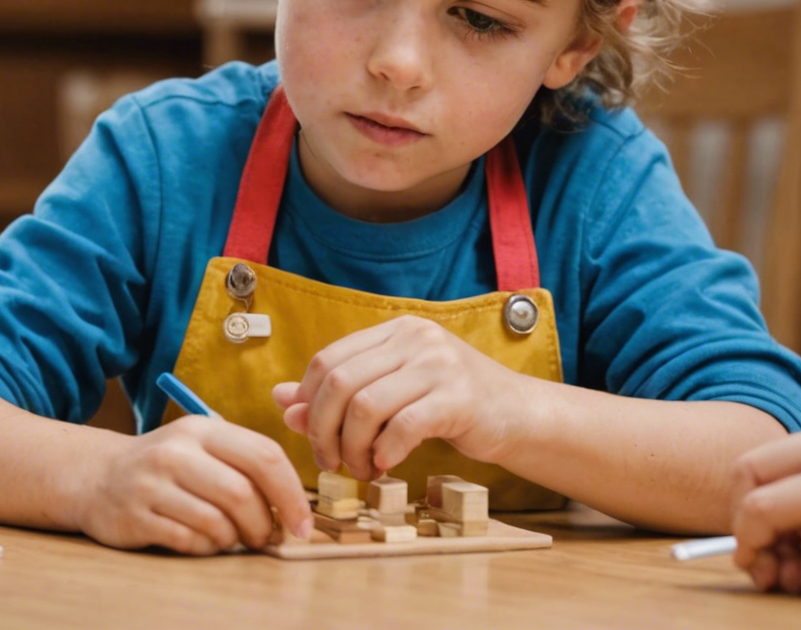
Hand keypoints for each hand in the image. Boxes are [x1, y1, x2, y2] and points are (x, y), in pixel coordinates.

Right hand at [70, 415, 311, 554]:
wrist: (96, 475)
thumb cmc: (166, 468)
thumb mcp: (201, 447)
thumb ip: (245, 465)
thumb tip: (293, 507)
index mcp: (202, 429)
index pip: (264, 456)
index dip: (291, 495)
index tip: (302, 525)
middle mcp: (175, 451)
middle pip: (241, 493)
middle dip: (263, 525)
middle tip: (263, 537)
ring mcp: (152, 483)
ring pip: (216, 522)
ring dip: (232, 539)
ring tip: (227, 537)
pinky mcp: (136, 515)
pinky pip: (188, 541)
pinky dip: (204, 547)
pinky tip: (199, 540)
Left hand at [271, 315, 530, 479]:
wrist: (519, 415)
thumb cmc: (450, 404)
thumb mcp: (392, 392)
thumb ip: (339, 394)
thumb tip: (282, 401)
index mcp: (394, 331)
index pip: (328, 359)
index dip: (308, 401)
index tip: (311, 434)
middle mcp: (415, 338)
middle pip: (339, 382)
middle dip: (323, 429)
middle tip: (330, 461)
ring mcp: (439, 365)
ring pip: (365, 406)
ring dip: (353, 448)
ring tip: (361, 469)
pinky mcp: (459, 397)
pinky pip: (402, 427)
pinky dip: (384, 453)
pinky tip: (386, 466)